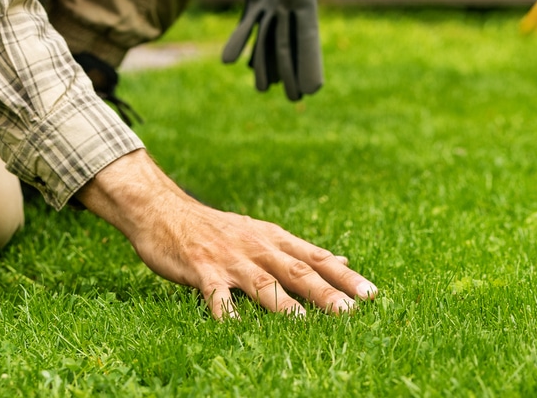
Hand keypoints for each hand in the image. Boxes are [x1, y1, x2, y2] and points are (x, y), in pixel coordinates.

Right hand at [78, 150, 378, 318]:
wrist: (164, 210)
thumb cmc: (217, 230)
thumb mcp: (263, 234)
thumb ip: (299, 252)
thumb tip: (341, 262)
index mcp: (274, 240)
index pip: (317, 258)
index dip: (345, 277)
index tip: (371, 294)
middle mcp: (257, 247)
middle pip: (297, 271)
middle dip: (324, 293)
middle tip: (350, 312)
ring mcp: (230, 259)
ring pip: (261, 282)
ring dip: (282, 303)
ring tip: (304, 322)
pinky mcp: (202, 270)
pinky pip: (216, 294)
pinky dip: (226, 311)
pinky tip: (236, 327)